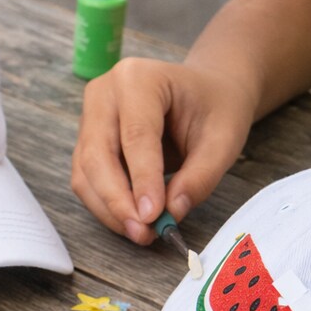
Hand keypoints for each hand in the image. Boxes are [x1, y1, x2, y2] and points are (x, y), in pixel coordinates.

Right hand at [72, 57, 254, 243]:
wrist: (204, 93)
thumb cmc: (215, 107)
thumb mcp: (224, 138)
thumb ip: (201, 175)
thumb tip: (172, 212)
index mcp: (139, 78)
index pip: (135, 134)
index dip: (142, 178)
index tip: (152, 216)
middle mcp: (104, 93)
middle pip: (98, 154)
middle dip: (117, 199)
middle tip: (142, 232)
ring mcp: (89, 117)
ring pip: (85, 172)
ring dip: (109, 208)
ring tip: (140, 232)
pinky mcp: (87, 141)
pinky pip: (87, 179)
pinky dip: (106, 205)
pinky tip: (130, 220)